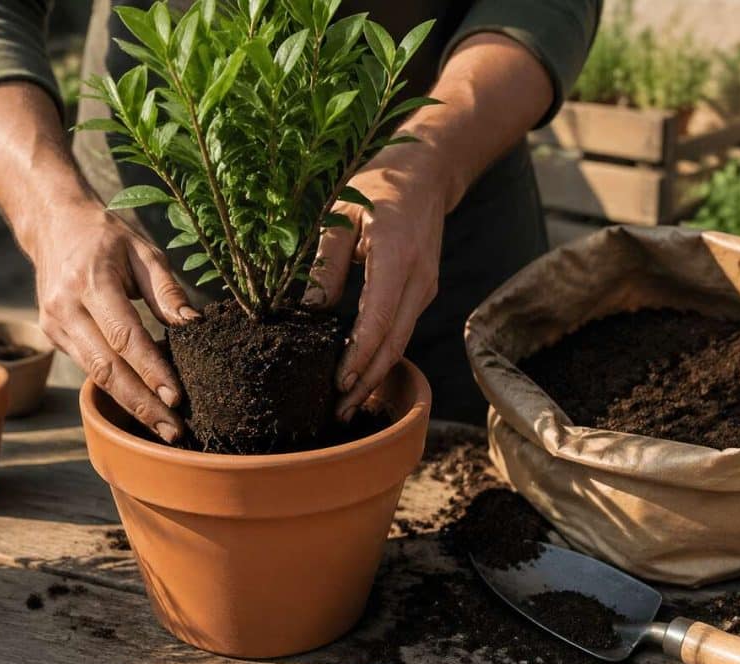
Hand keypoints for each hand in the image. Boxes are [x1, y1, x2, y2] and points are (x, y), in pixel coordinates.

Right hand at [28, 199, 199, 441]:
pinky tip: (142, 405)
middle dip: (141, 403)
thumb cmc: (107, 237)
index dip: (151, 368)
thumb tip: (194, 325)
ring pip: (94, 374)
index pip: (124, 335)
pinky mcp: (53, 336)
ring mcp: (54, 325)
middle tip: (173, 431)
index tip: (176, 397)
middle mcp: (66, 307)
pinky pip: (88, 368)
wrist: (53, 225)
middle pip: (106, 367)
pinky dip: (115, 389)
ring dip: (129, 404)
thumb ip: (167, 289)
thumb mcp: (143, 250)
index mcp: (91, 281)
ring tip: (162, 428)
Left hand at [304, 142, 445, 420]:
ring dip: (374, 375)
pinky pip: (402, 331)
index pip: (379, 319)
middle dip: (367, 381)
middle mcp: (418, 279)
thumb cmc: (377, 187)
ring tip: (346, 403)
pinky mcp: (422, 292)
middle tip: (339, 412)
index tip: (339, 382)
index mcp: (397, 256)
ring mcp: (425, 288)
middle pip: (394, 343)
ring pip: (400, 342)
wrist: (428, 174)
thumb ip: (326, 261)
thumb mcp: (341, 214)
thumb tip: (310, 309)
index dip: (359, 355)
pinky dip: (382, 356)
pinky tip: (360, 373)